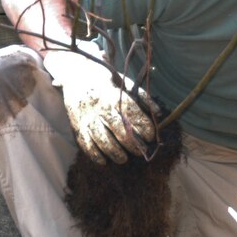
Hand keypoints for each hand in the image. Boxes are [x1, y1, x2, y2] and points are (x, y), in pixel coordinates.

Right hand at [44, 41, 157, 163]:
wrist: (78, 76)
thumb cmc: (108, 83)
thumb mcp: (127, 84)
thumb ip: (144, 98)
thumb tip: (159, 112)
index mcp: (115, 97)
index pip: (133, 115)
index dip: (144, 128)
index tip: (150, 137)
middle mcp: (101, 108)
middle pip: (119, 131)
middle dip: (132, 144)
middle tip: (140, 151)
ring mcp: (88, 118)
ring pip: (102, 140)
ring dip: (115, 153)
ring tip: (123, 159)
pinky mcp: (77, 125)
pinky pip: (85, 144)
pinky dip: (95, 155)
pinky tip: (104, 161)